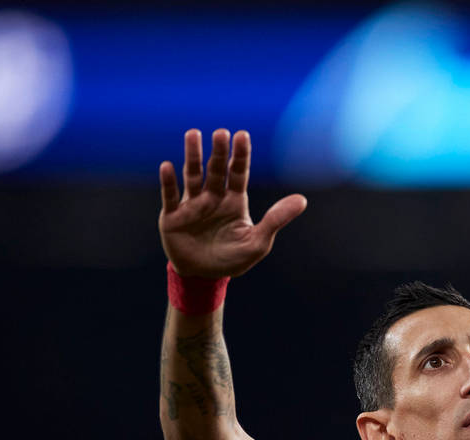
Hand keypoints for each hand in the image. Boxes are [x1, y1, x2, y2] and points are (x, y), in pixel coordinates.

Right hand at [159, 128, 306, 278]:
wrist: (204, 277)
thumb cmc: (233, 258)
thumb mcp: (258, 242)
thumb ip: (276, 219)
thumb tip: (302, 200)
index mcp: (234, 201)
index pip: (238, 173)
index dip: (240, 155)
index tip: (242, 135)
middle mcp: (213, 197)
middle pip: (216, 170)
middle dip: (219, 152)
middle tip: (221, 132)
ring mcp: (192, 205)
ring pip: (192, 176)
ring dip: (193, 156)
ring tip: (193, 134)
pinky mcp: (172, 216)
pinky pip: (170, 196)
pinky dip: (168, 182)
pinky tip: (167, 166)